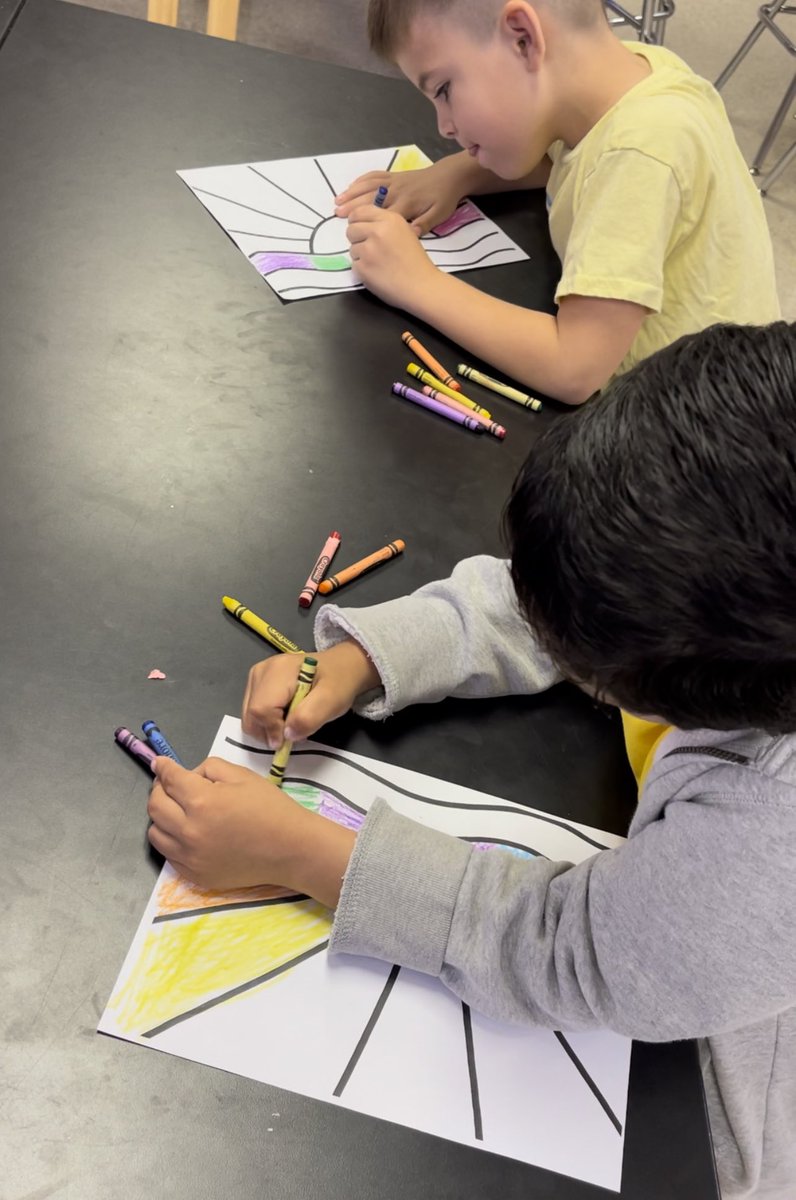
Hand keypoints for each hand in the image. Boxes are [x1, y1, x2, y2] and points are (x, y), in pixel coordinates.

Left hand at [148, 756, 355, 902]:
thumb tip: (185, 775)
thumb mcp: (241, 775)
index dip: (163, 767)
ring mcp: (189, 857)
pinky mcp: (194, 875)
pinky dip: (172, 840)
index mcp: (201, 801)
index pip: (169, 780)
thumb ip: (208, 768)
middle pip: (154, 806)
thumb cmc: (269, 808)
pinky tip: (189, 833)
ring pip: (155, 833)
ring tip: (179, 811)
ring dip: (162, 817)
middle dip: (160, 790)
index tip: (160, 763)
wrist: (290, 849)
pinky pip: (169, 855)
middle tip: (171, 786)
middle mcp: (188, 831)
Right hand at [242, 639, 380, 748]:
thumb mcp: (332, 702)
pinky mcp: (257, 682)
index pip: (261, 709)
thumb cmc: (338, 682)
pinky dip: (267, 721)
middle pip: (251, 713)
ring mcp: (257, 675)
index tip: (290, 741)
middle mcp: (261, 671)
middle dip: (268, 731)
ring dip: (268, 728)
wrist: (341, 666)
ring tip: (292, 724)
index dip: (273, 730)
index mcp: (278, 671)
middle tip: (293, 733)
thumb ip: (308, 718)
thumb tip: (285, 735)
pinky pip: (253, 710)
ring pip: (249, 715)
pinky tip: (286, 717)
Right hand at [335, 157, 469, 233]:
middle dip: (353, 206)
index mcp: (406, 204)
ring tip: (338, 200)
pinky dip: (361, 180)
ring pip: (369, 187)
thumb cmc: (444, 199)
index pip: (383, 215)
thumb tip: (410, 234)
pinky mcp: (394, 175)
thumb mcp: (438, 215)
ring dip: (352, 193)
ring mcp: (394, 181)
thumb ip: (423, 225)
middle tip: (337, 213)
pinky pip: (375, 176)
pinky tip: (351, 186)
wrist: (450, 176)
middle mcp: (397, 191)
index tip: (353, 228)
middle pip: (371, 200)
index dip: (367, 221)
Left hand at [347, 206, 437, 307]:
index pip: (359, 212)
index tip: (360, 228)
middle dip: (357, 239)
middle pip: (351, 229)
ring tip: (378, 263)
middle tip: (371, 249)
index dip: (357, 221)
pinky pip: (354, 265)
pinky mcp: (363, 268)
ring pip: (352, 248)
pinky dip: (362, 271)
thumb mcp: (405, 231)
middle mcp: (377, 231)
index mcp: (390, 219)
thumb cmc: (416, 262)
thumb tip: (364, 223)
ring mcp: (368, 250)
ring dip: (361, 256)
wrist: (422, 286)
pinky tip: (377, 273)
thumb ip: (384, 224)